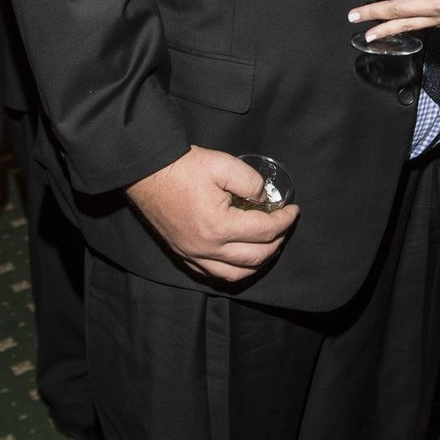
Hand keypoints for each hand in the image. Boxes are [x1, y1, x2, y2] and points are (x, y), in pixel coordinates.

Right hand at [126, 145, 298, 283]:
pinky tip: (241, 256)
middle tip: (284, 225)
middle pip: (255, 257)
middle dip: (277, 242)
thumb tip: (264, 200)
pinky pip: (213, 274)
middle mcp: (206, 248)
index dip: (285, 220)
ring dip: (258, 261)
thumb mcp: (223, 164)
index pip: (265, 231)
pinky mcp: (182, 255)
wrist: (145, 172)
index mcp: (219, 226)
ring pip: (235, 274)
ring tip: (268, 243)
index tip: (293, 210)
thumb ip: (251, 183)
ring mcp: (192, 255)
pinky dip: (234, 270)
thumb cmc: (182, 167)